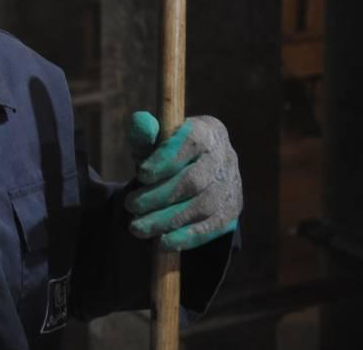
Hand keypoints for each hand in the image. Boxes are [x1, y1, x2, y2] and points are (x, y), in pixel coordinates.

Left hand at [124, 111, 241, 250]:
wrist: (191, 173)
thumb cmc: (166, 154)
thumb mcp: (153, 142)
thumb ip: (144, 134)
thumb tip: (138, 121)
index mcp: (208, 130)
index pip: (191, 142)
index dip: (165, 159)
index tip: (141, 174)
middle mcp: (225, 156)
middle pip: (195, 180)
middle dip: (159, 196)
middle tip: (130, 206)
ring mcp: (232, 185)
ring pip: (202, 207)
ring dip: (167, 220)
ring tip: (137, 228)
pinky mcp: (232, 211)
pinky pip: (212, 227)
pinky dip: (187, 237)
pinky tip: (162, 242)